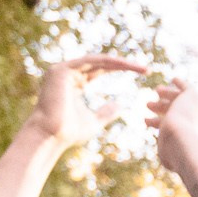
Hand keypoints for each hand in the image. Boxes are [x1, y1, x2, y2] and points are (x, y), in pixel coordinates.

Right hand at [22, 54, 147, 150]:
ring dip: (120, 63)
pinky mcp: (60, 70)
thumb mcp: (94, 121)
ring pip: (97, 60)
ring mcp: (62, 70)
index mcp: (73, 83)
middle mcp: (67, 73)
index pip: (99, 71)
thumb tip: (121, 105)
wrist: (51, 136)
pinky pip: (89, 60)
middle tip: (146, 69)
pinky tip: (124, 64)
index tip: (142, 74)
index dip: (119, 69)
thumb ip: (106, 112)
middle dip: (123, 65)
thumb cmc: (69, 132)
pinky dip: (108, 62)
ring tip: (141, 68)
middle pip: (100, 63)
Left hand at [144, 79, 197, 178]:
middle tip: (148, 106)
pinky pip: (188, 88)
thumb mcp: (170, 158)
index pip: (181, 126)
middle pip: (182, 111)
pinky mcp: (194, 97)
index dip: (164, 123)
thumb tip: (167, 161)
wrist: (184, 142)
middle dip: (163, 108)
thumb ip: (170, 155)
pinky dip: (181, 84)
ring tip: (150, 96)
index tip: (150, 123)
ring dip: (165, 98)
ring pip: (182, 101)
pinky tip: (174, 80)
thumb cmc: (176, 154)